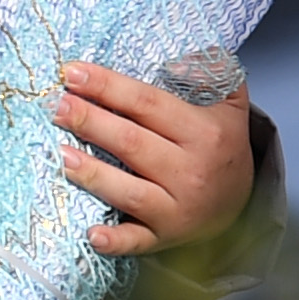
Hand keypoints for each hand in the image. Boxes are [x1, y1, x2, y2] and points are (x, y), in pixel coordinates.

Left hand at [52, 62, 259, 256]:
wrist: (243, 204)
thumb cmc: (221, 148)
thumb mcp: (229, 105)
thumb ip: (213, 73)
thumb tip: (181, 58)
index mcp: (204, 133)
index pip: (147, 104)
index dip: (108, 87)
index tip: (72, 73)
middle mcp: (190, 171)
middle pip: (131, 142)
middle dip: (90, 122)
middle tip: (56, 106)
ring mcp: (177, 208)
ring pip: (129, 190)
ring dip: (92, 173)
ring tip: (59, 154)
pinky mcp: (165, 237)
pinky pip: (138, 241)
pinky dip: (115, 241)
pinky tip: (91, 234)